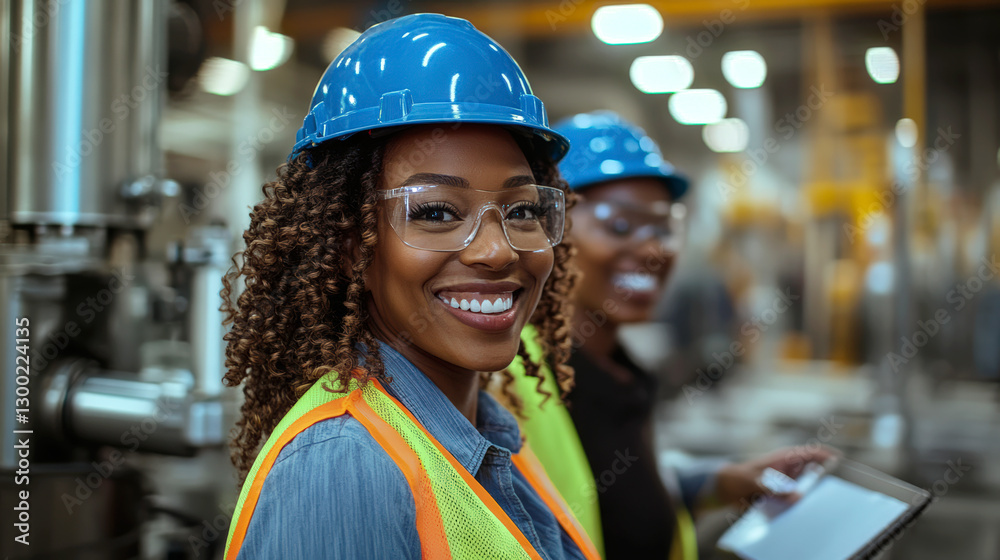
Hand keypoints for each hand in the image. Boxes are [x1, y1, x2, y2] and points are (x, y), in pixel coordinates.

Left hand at [714, 445, 839, 508]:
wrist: (724, 488)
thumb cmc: (738, 478)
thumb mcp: (754, 483)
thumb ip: (774, 489)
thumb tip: (797, 496)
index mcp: (782, 459)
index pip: (808, 453)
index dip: (823, 453)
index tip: (838, 458)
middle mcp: (787, 469)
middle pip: (812, 470)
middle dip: (823, 477)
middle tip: (833, 488)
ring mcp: (786, 481)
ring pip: (806, 485)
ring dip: (812, 493)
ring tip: (821, 503)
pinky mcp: (782, 493)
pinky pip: (796, 498)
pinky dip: (801, 503)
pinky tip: (804, 512)